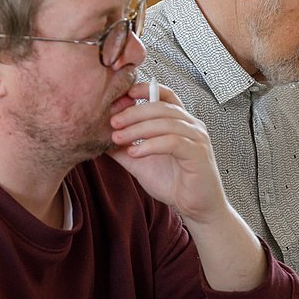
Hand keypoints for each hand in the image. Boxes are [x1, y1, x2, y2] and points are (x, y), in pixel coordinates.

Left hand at [109, 80, 264, 291]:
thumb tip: (99, 137)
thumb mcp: (141, 163)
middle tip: (112, 121)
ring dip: (138, 129)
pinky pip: (173, 142)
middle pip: (161, 106)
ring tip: (118, 138)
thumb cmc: (174, 183)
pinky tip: (136, 152)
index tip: (121, 98)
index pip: (164, 95)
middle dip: (134, 112)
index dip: (144, 90)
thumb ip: (124, 149)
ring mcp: (197, 138)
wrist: (196, 208)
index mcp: (179, 122)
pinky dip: (151, 145)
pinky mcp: (198, 154)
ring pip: (166, 122)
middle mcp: (191, 125)